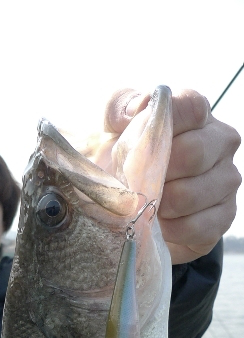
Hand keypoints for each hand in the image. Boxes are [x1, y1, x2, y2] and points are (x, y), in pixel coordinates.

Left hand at [102, 88, 241, 263]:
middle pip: (194, 153)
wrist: (126, 210)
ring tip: (145, 206)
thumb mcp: (110, 131)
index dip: (164, 125)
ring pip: (193, 194)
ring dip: (159, 206)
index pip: (192, 107)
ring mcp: (226, 179)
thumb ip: (119, 107)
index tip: (138, 141)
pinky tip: (159, 226)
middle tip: (136, 183)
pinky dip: (170, 230)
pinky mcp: (223, 216)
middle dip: (156, 174)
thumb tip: (140, 106)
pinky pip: (197, 226)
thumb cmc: (122, 163)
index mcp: (195, 115)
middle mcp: (220, 142)